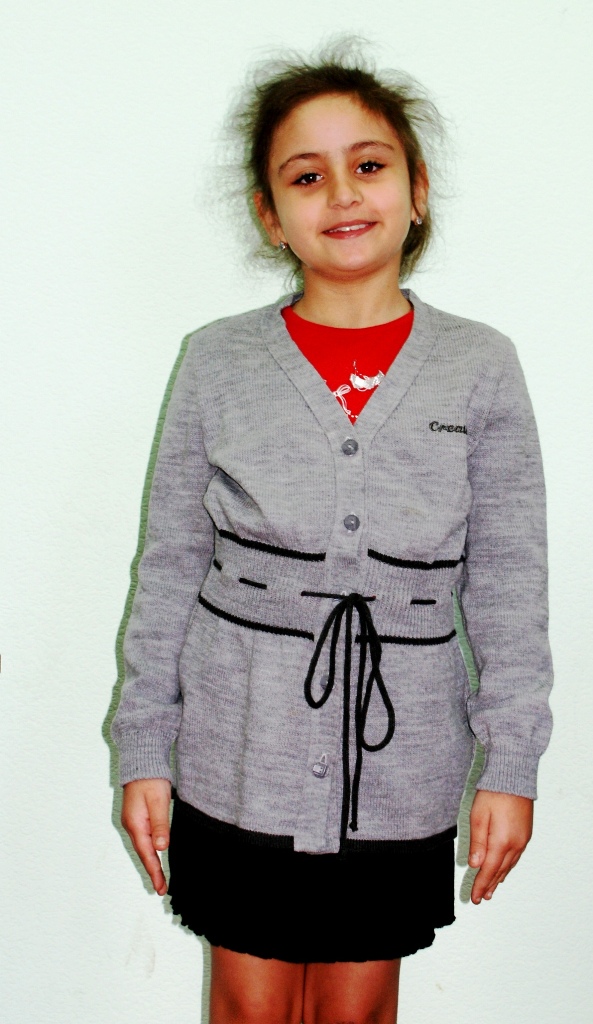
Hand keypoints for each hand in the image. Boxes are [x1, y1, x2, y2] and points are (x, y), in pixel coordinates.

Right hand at [121, 778, 171, 894]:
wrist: (142, 763)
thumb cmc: (151, 780)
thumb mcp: (158, 802)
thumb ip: (160, 824)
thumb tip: (161, 847)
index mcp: (136, 824)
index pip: (147, 854)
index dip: (155, 871)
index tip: (161, 888)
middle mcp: (131, 826)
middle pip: (143, 853)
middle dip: (152, 871)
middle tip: (161, 889)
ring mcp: (133, 822)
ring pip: (143, 847)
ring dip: (151, 863)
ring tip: (159, 879)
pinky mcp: (138, 818)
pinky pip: (144, 839)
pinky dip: (150, 851)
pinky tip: (155, 855)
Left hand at [469, 790, 532, 903]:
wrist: (514, 777)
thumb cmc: (494, 794)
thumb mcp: (478, 816)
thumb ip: (477, 842)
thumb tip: (475, 864)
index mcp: (502, 842)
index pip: (489, 870)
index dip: (480, 884)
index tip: (474, 897)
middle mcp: (515, 844)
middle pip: (500, 870)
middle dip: (490, 885)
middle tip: (482, 898)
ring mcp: (523, 839)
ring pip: (509, 865)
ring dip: (499, 878)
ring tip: (491, 889)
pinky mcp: (525, 833)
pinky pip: (515, 857)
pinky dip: (507, 866)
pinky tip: (503, 869)